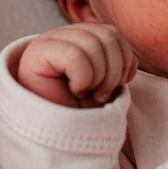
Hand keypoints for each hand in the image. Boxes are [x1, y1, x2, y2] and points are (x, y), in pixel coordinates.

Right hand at [17, 23, 138, 106]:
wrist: (52, 135)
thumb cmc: (78, 110)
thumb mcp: (105, 83)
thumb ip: (117, 61)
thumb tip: (130, 58)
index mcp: (82, 35)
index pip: (113, 33)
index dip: (124, 61)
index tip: (115, 86)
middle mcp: (65, 34)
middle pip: (108, 36)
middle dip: (114, 72)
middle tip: (100, 94)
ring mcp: (50, 40)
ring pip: (94, 44)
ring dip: (99, 78)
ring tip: (87, 93)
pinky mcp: (37, 52)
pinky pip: (75, 55)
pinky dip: (83, 78)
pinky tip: (73, 90)